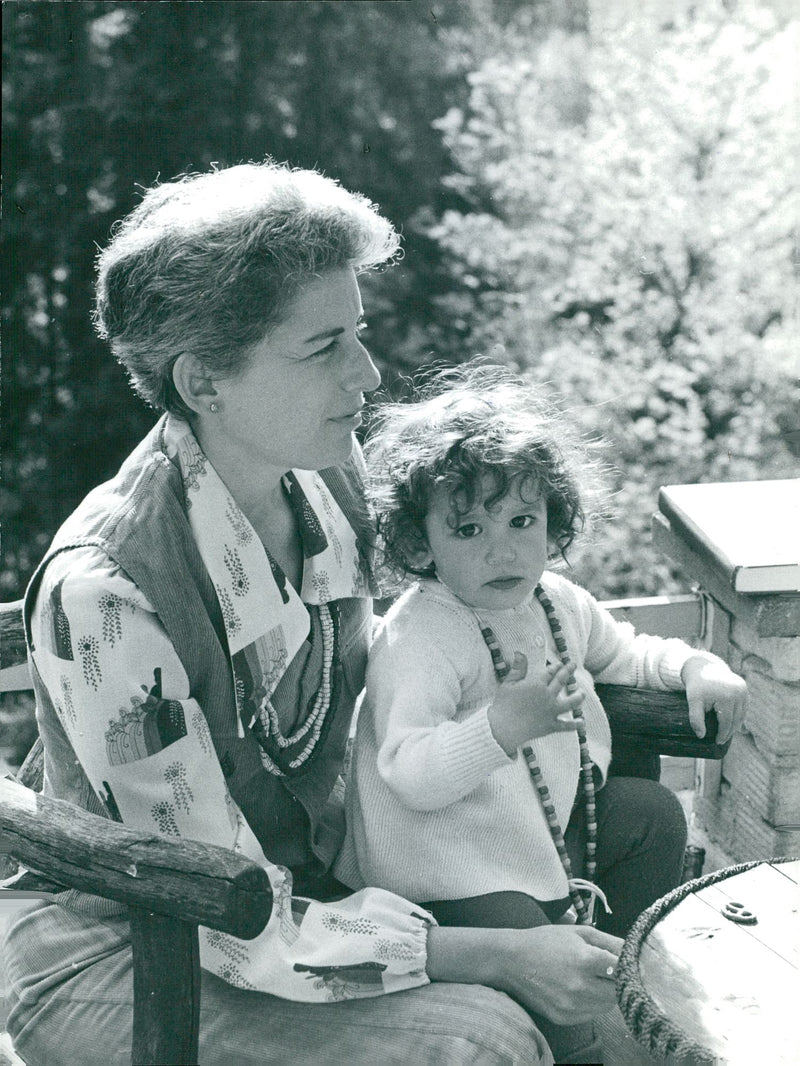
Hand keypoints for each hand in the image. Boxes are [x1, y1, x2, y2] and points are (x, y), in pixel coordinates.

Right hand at [488, 656, 583, 755]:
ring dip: (578, 696)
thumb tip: (520, 653)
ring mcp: (551, 711)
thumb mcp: (508, 684)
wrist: (503, 729)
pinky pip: (566, 725)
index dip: (556, 666)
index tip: (560, 663)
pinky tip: (581, 722)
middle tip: (573, 665)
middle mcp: (547, 695)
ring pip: (570, 702)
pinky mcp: (551, 725)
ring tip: (582, 693)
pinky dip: (575, 725)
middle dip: (568, 671)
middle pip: (561, 681)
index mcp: (537, 684)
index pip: (550, 672)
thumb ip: (517, 668)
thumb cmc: (503, 705)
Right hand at [498, 925, 622, 1024]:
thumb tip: (633, 950)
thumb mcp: (578, 932)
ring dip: (607, 993)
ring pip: (608, 1005)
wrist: (510, 961)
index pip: (624, 969)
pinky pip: (592, 1014)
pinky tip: (579, 988)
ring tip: (592, 978)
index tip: (627, 961)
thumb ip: (609, 941)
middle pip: (619, 991)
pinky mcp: (565, 1018)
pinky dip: (592, 1003)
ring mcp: (572, 1005)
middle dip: (619, 980)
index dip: (628, 964)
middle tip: (609, 970)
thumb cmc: (545, 941)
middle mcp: (581, 986)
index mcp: (586, 959)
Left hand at [681, 655, 747, 743]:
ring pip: (741, 714)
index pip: (726, 722)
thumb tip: (701, 736)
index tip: (718, 742)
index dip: (722, 734)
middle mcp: (738, 693)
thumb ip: (695, 719)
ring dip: (735, 725)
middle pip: (735, 719)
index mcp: (727, 697)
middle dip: (729, 732)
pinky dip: (739, 715)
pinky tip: (734, 723)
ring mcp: (743, 690)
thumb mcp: (693, 702)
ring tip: (727, 733)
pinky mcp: (744, 687)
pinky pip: (743, 706)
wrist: (702, 667)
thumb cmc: (697, 686)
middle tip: (722, 741)